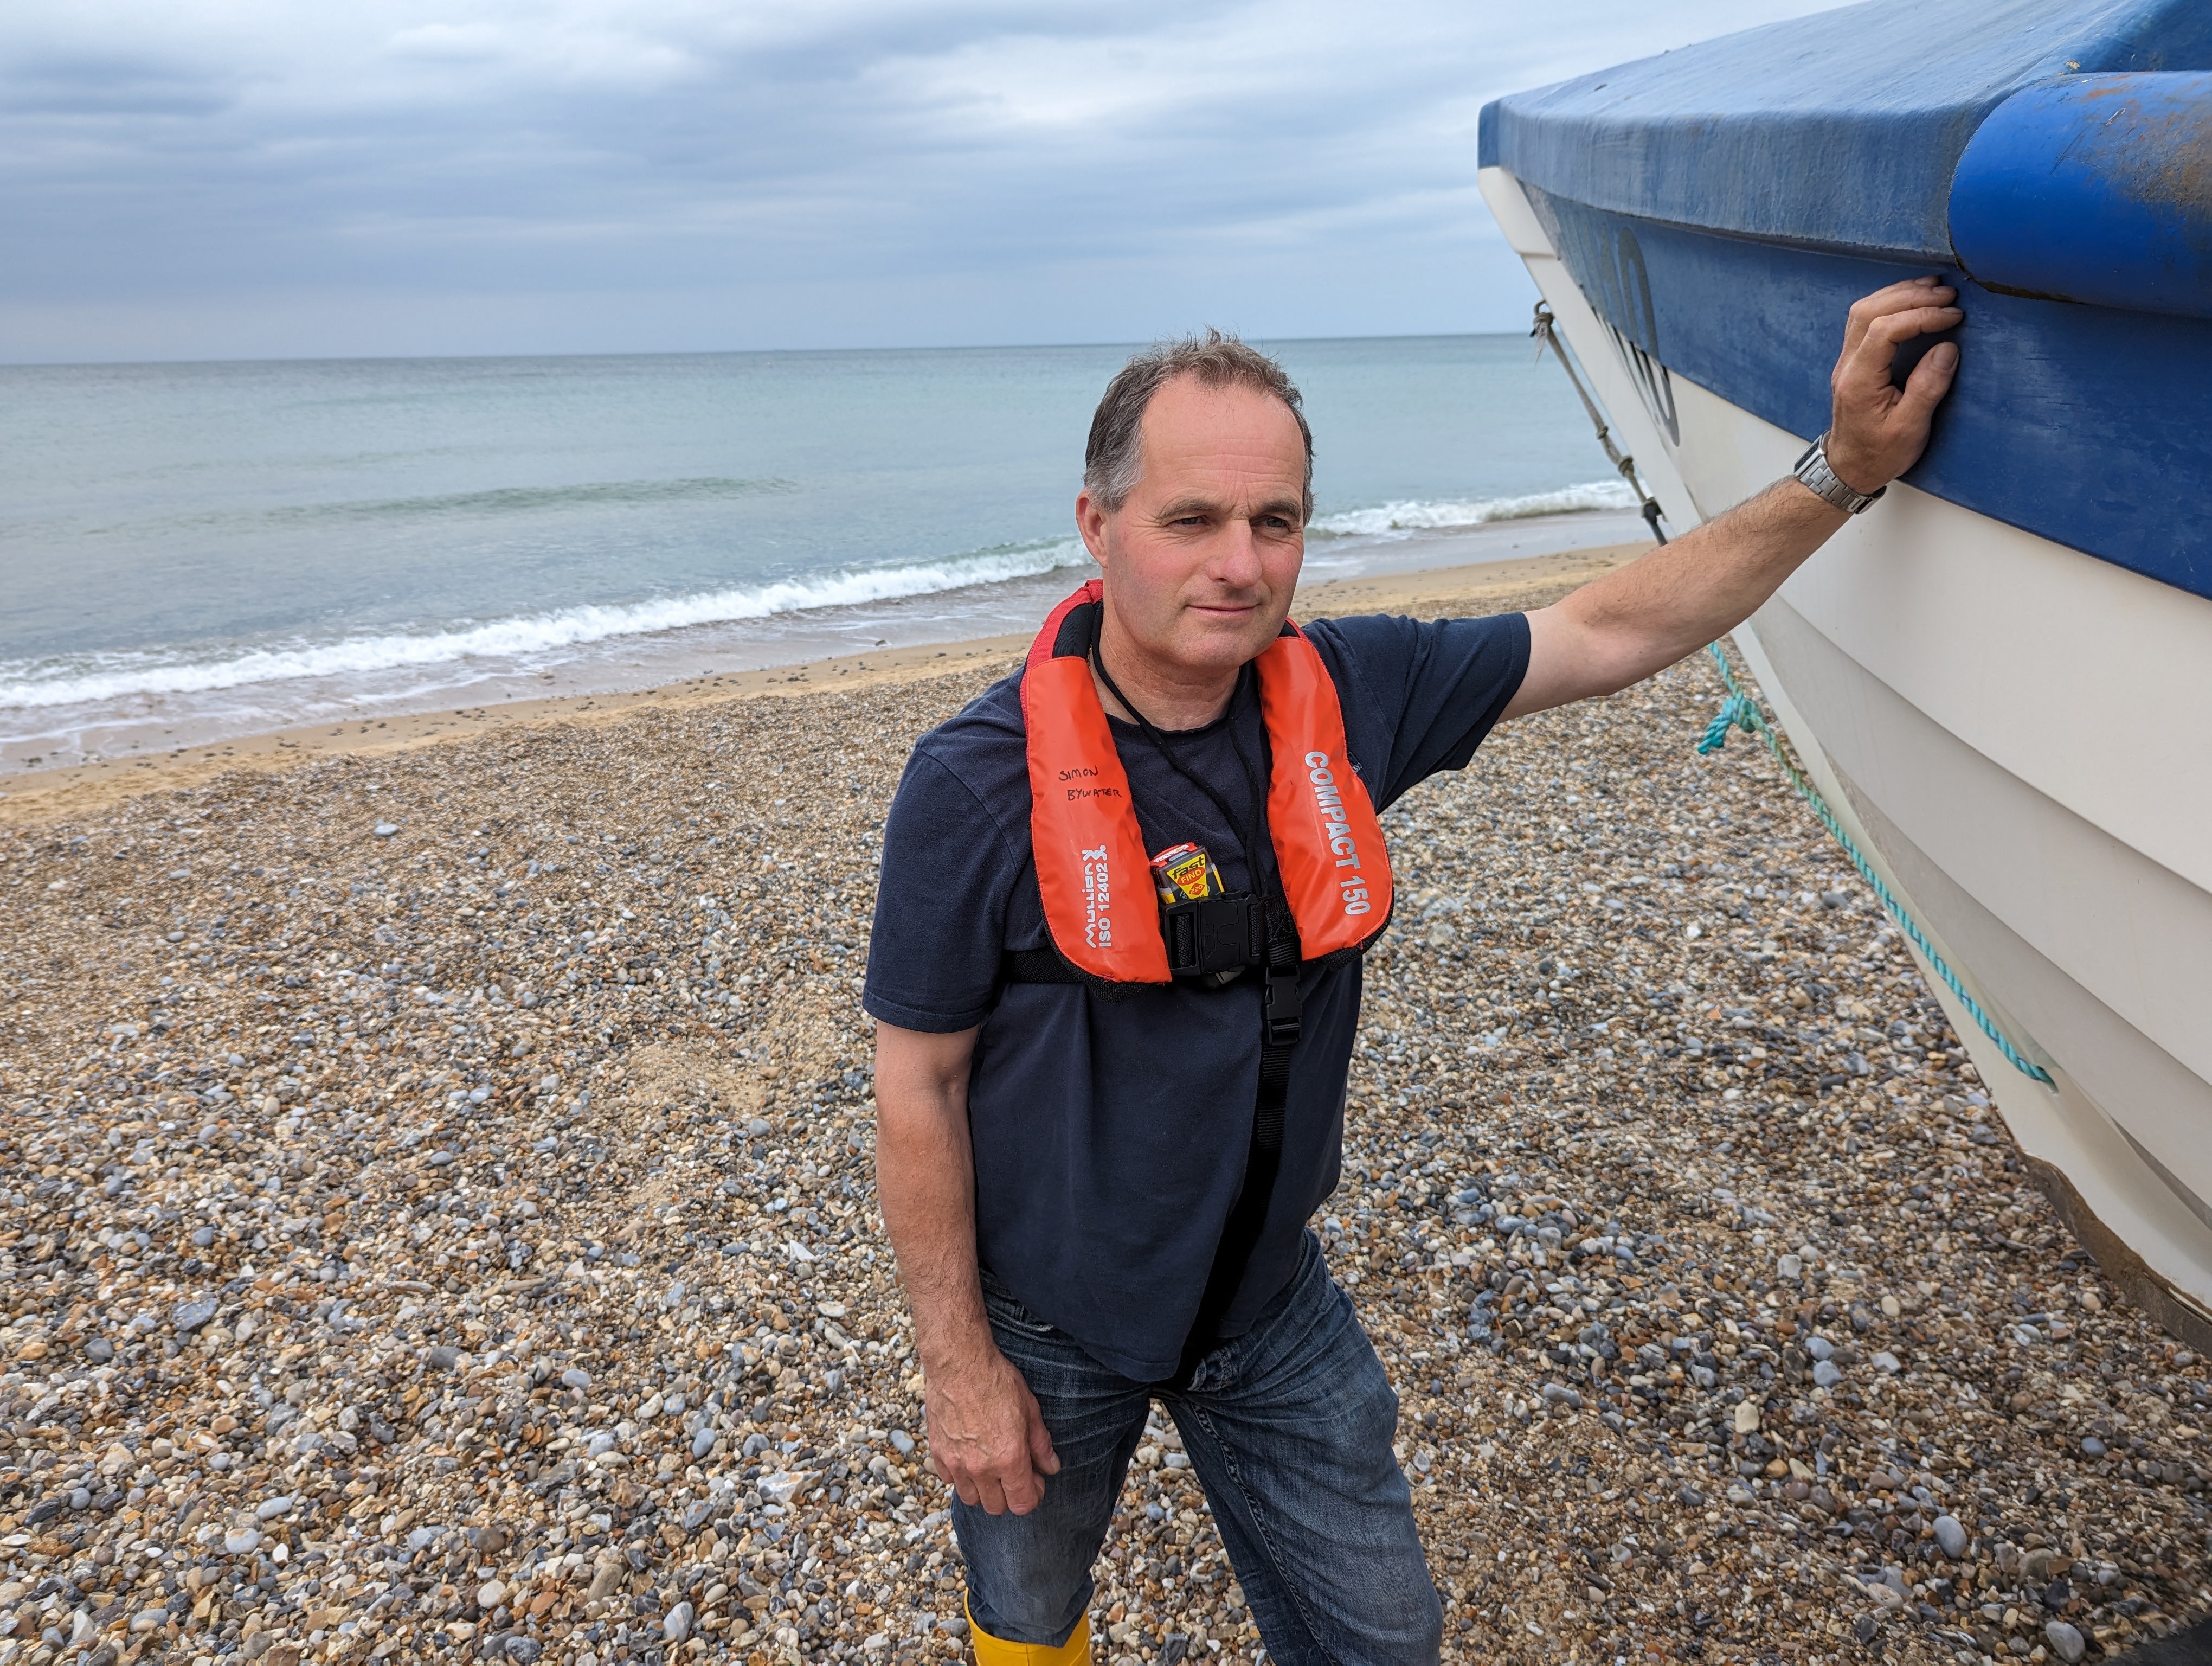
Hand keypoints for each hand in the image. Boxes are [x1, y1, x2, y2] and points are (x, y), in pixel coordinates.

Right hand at [921, 1340, 1060, 1514]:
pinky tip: (969, 1455)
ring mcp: (956, 1462)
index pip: (1022, 1504)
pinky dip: (960, 1475)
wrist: (958, 1362)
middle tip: (1014, 1473)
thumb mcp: (1030, 1409)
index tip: (1035, 1480)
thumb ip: (1041, 1444)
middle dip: (1009, 1496)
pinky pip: (949, 1480)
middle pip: (996, 1507)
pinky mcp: (937, 1452)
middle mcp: (981, 1468)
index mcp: (1009, 1459)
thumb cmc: (996, 1380)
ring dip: (983, 1489)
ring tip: (991, 1467)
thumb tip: (1051, 1467)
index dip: (1033, 1495)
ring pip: (971, 1498)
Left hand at [1824, 277, 1962, 494]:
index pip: (1883, 330)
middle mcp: (1847, 366)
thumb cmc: (1879, 454)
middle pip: (1869, 312)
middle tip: (1948, 294)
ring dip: (1899, 294)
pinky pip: (1865, 320)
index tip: (1952, 316)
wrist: (1850, 468)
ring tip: (1934, 289)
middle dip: (1910, 296)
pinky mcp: (1854, 361)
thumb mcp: (1910, 429)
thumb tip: (1947, 348)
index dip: (1920, 316)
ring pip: (1863, 311)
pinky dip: (1890, 304)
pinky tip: (1914, 300)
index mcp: (1858, 381)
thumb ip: (1928, 387)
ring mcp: (1846, 362)